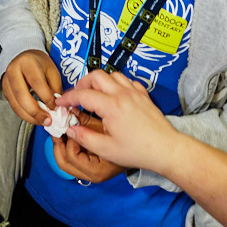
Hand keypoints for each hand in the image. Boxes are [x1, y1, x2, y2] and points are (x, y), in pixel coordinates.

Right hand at [0, 50, 62, 125]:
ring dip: (30, 117)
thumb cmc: (40, 64)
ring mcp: (6, 82)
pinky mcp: (5, 91)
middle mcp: (13, 71)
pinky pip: (14, 107)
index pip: (36, 83)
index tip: (55, 107)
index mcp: (27, 62)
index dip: (46, 97)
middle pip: (22, 95)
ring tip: (43, 122)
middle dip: (36, 112)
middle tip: (48, 120)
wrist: (24, 57)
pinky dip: (25, 115)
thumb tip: (56, 107)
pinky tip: (35, 118)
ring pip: (16, 104)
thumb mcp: (52, 70)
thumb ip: (55, 87)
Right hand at [57, 70, 180, 177]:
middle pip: (96, 76)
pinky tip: (114, 95)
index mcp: (111, 107)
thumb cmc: (139, 151)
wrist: (166, 149)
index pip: (82, 94)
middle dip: (82, 83)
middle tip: (76, 96)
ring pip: (112, 75)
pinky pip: (127, 81)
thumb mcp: (106, 149)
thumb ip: (84, 138)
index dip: (67, 97)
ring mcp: (134, 93)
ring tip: (94, 94)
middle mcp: (123, 94)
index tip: (61, 102)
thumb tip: (70, 130)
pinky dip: (116, 84)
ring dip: (100, 81)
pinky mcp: (143, 95)